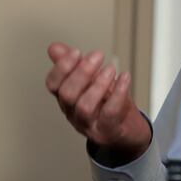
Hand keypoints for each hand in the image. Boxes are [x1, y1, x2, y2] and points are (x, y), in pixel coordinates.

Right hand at [45, 42, 150, 161]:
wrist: (128, 128)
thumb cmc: (107, 102)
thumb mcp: (91, 80)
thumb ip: (74, 64)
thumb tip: (54, 48)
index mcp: (66, 98)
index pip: (53, 84)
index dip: (62, 67)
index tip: (76, 51)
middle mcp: (73, 113)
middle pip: (67, 95)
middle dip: (82, 72)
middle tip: (98, 55)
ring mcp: (89, 125)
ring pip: (85, 106)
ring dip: (99, 84)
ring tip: (111, 69)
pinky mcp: (107, 131)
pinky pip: (110, 113)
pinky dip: (118, 94)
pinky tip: (125, 78)